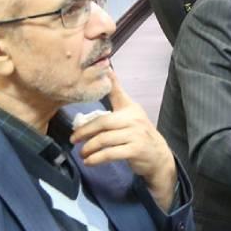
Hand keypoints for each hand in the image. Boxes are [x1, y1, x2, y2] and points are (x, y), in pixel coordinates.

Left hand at [72, 71, 177, 210]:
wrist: (157, 155)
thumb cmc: (139, 134)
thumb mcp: (130, 113)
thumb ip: (116, 96)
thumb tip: (107, 72)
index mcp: (130, 109)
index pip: (117, 93)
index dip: (110, 82)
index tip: (103, 70)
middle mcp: (134, 119)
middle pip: (103, 122)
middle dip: (85, 131)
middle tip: (73, 139)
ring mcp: (136, 135)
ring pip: (104, 139)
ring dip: (89, 148)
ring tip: (82, 153)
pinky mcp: (136, 150)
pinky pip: (110, 153)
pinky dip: (97, 159)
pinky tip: (90, 161)